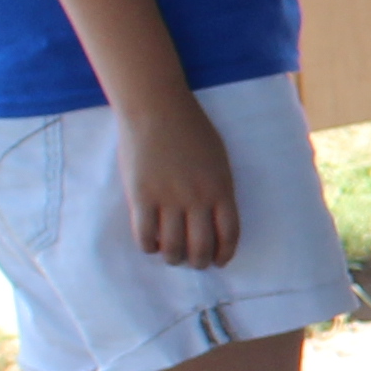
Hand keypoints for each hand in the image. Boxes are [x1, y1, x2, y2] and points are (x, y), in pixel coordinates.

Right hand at [117, 93, 240, 267]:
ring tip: (171, 255)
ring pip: (173, 248)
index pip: (228, 234)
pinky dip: (149, 246)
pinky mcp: (141, 197)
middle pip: (201, 248)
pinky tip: (151, 242)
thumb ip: (218, 187)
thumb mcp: (218, 159)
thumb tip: (213, 215)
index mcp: (221, 189)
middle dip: (198, 262)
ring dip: (173, 258)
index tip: (219, 261)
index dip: (224, 254)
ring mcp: (168, 199)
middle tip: (192, 261)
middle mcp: (197, 199)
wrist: (157, 108)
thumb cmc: (190, 128)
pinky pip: (145, 236)